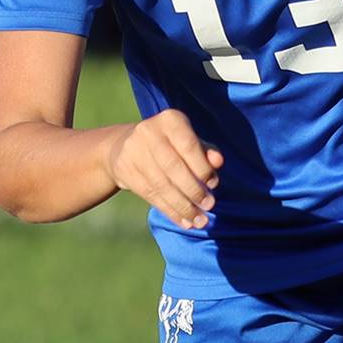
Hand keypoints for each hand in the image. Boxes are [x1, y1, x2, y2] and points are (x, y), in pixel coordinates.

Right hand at [105, 112, 222, 229]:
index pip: (188, 145)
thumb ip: (205, 151)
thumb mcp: (188, 140)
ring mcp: (133, 152)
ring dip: (183, 206)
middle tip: (209, 205)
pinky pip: (151, 195)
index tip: (214, 184)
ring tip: (200, 221)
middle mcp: (148, 132)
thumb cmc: (169, 144)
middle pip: (174, 167)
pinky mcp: (125, 171)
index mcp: (169, 120)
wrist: (124, 146)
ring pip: (162, 185)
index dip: (203, 167)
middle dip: (194, 190)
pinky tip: (185, 222)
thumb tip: (218, 162)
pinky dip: (171, 211)